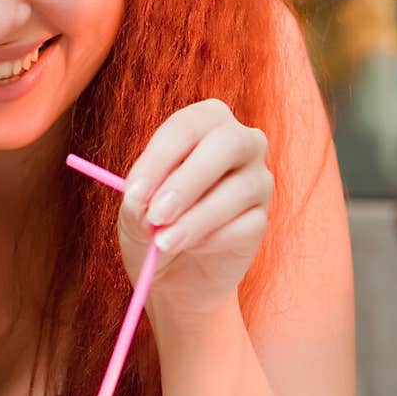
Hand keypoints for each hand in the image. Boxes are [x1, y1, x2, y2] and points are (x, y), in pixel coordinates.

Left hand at [117, 99, 272, 319]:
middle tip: (157, 215)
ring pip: (239, 189)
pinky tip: (192, 248)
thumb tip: (143, 200)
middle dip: (188, 181)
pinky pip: (246, 225)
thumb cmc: (154, 225)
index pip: (187, 126)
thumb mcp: (134, 213)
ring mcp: (257, 180)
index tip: (135, 192)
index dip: (159, 158)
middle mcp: (240, 142)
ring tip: (164, 243)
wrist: (175, 273)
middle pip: (227, 144)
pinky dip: (212, 240)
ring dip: (196, 219)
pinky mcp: (262, 219)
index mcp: (204, 123)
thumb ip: (136, 203)